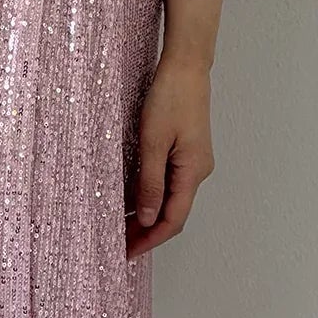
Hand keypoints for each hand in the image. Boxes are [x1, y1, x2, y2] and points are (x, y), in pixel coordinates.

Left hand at [125, 51, 214, 260]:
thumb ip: (150, 183)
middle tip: (119, 242)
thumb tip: (149, 219)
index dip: (151, 239)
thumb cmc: (170, 97)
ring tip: (121, 223)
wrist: (186, 65)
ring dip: (148, 213)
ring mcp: (194, 160)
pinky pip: (170, 181)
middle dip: (147, 231)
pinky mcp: (187, 150)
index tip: (128, 251)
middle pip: (173, 212)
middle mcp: (198, 170)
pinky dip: (152, 193)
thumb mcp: (152, 141)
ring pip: (171, 197)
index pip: (173, 219)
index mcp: (193, 172)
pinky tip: (133, 196)